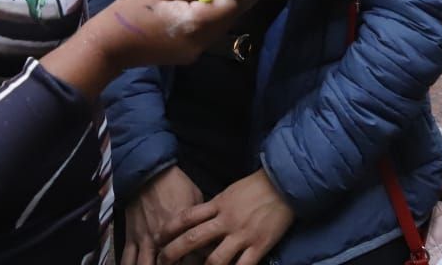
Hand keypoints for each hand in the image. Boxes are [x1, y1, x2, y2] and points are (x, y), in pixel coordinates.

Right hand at [41, 0, 244, 100]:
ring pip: (220, 26)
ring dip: (221, 8)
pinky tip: (194, 5)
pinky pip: (207, 33)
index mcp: (194, 24)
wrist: (110, 46)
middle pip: (229, 18)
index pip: (231, 6)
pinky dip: (208, 18)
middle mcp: (200, 42)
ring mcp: (195, 52)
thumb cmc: (131, 11)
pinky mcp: (188, 55)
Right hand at [124, 168, 203, 264]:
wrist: (150, 171)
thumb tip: (211, 234)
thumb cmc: (176, 183)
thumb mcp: (196, 199)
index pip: (192, 258)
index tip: (200, 261)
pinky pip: (127, 258)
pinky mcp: (130, 236)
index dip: (198, 262)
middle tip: (175, 264)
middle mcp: (162, 240)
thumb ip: (201, 220)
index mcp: (181, 231)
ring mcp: (144, 240)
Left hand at [160, 170, 292, 264]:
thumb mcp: (230, 192)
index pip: (186, 217)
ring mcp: (242, 234)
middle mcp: (226, 220)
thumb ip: (214, 207)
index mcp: (218, 204)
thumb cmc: (256, 187)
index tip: (157, 238)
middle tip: (162, 261)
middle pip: (193, 238)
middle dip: (174, 252)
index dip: (169, 229)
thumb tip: (198, 220)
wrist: (284, 184)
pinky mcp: (259, 245)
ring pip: (214, 259)